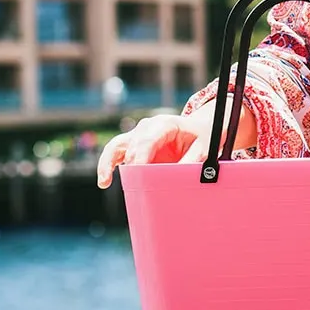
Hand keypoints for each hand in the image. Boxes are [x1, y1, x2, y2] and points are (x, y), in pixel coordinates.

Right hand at [96, 106, 257, 186]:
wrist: (201, 127)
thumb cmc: (204, 136)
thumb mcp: (205, 148)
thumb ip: (192, 162)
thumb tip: (179, 178)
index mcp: (165, 124)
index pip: (148, 139)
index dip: (141, 156)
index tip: (138, 172)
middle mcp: (147, 127)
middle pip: (132, 145)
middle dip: (130, 165)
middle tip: (132, 185)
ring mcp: (138, 134)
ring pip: (117, 145)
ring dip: (108, 162)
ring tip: (104, 182)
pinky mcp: (134, 145)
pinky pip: (116, 152)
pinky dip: (108, 164)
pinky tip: (105, 181)